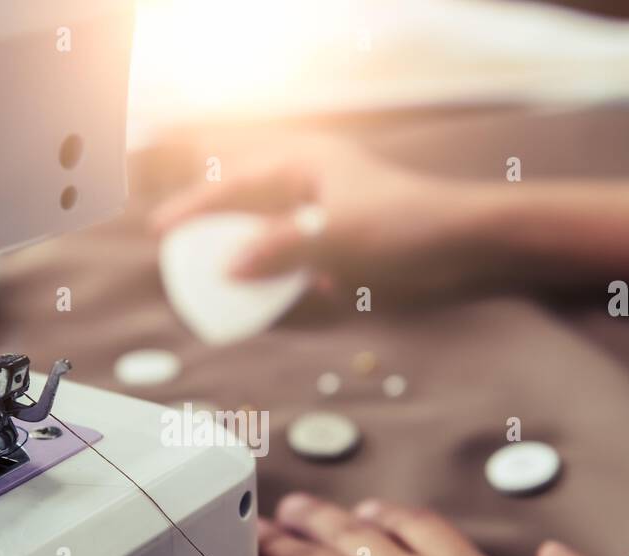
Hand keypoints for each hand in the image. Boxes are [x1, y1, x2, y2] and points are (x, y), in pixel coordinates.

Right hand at [150, 136, 500, 300]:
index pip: (235, 185)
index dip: (194, 209)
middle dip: (213, 241)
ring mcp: (325, 229)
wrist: (469, 251)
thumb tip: (228, 267)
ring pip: (268, 250)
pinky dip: (276, 295)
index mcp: (305, 167)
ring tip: (210, 295)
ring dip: (244, 273)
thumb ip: (278, 248)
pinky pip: (294, 278)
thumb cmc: (407, 225)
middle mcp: (310, 193)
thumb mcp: (334, 233)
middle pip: (246, 216)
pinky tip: (258, 315)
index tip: (160, 233)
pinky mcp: (341, 262)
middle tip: (178, 263)